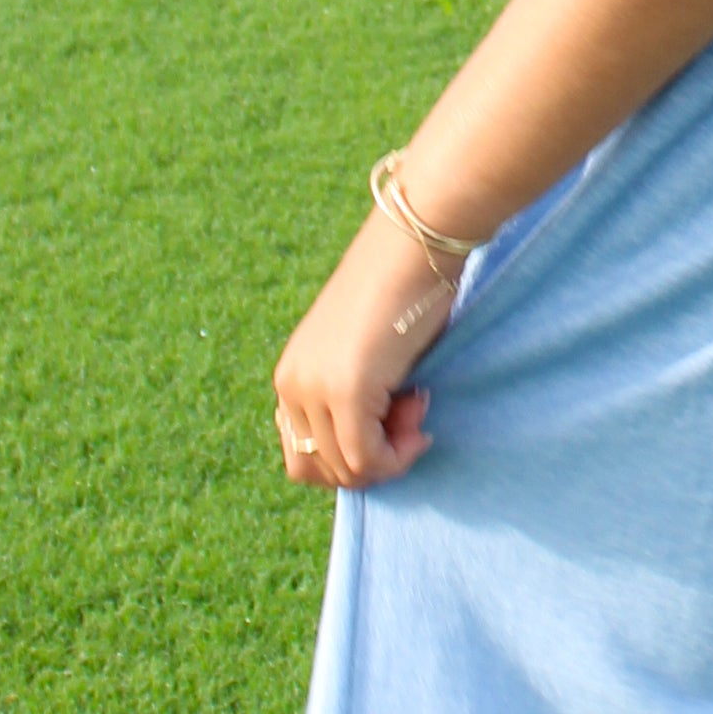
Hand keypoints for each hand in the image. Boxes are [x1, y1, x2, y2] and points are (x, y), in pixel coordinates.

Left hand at [273, 204, 458, 492]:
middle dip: (370, 459)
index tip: (389, 418)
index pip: (303, 454)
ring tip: (415, 406)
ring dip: (389, 455)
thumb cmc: (405, 291)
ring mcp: (315, 389)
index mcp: (291, 374)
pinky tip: (420, 422)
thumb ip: (356, 398)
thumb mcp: (368, 356)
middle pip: (318, 470)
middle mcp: (291, 384)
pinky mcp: (346, 392)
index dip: (352, 454)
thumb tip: (370, 454)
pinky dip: (399, 456)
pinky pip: (368, 460)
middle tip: (406, 415)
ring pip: (345, 470)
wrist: (415, 243)